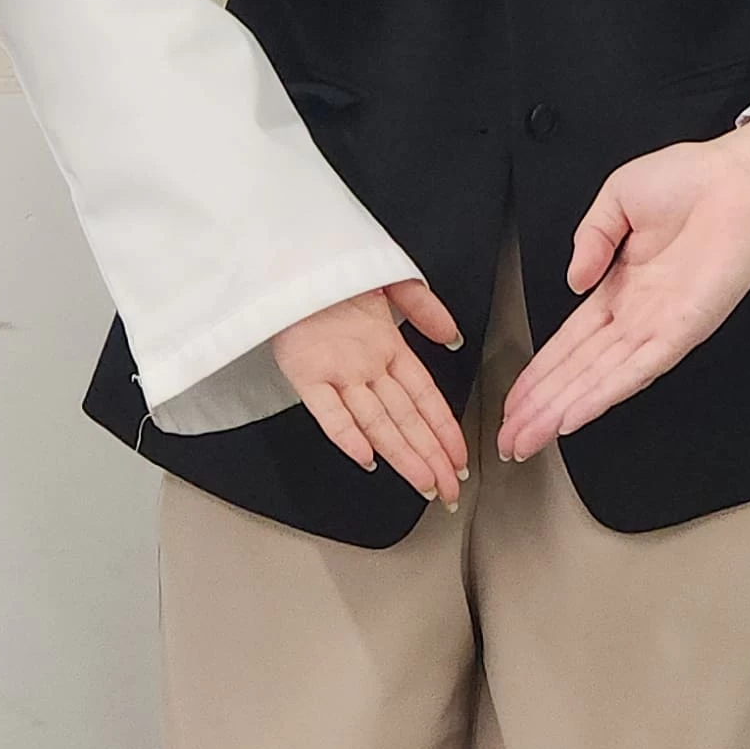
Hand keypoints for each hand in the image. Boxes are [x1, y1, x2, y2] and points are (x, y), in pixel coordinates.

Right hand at [273, 278, 472, 504]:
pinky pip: (328, 412)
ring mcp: (338, 371)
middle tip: (450, 489)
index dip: (445, 430)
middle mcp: (368, 362)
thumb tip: (453, 339)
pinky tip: (367, 461)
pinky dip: (348, 437)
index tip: (459, 459)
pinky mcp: (305, 374)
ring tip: (424, 484)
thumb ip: (425, 310)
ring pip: (378, 421)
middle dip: (431, 458)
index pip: (425, 396)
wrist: (290, 258)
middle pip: (406, 418)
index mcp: (388, 344)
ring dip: (403, 456)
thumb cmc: (333, 272)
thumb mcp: (391, 279)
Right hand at [491, 120, 749, 461]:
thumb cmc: (693, 179)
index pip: (571, 341)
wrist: (741, 176)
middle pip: (579, 370)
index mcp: (622, 285)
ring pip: (600, 379)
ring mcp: (660, 326)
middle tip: (509, 440)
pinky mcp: (684, 329)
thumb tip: (572, 280)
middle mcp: (639, 314)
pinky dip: (603, 394)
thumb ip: (588, 238)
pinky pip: (637, 369)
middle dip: (540, 406)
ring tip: (528, 438)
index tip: (513, 401)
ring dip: (561, 410)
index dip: (539, 373)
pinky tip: (574, 416)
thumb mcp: (618, 197)